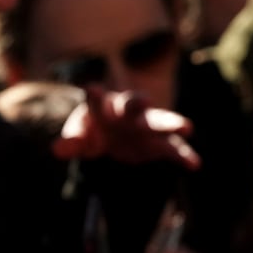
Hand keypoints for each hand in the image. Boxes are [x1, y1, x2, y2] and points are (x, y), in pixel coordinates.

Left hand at [54, 86, 198, 169]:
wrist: (113, 137)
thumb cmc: (94, 131)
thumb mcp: (80, 138)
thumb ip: (71, 143)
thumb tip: (57, 149)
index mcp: (105, 106)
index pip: (98, 100)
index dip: (95, 96)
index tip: (90, 89)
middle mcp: (130, 112)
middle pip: (135, 103)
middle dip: (138, 103)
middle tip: (142, 102)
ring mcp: (147, 126)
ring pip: (161, 121)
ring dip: (173, 123)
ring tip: (188, 127)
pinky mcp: (159, 144)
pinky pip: (174, 149)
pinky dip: (184, 156)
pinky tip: (195, 164)